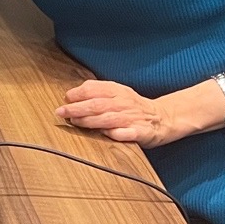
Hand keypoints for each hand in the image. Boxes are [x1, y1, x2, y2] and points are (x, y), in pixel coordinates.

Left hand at [55, 81, 190, 148]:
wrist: (163, 118)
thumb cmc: (133, 107)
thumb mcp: (117, 93)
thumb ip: (97, 92)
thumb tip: (70, 96)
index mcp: (117, 91)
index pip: (94, 89)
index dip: (78, 94)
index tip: (65, 99)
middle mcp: (124, 102)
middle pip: (97, 104)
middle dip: (77, 108)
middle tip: (61, 112)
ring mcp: (133, 117)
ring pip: (108, 118)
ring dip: (90, 121)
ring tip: (75, 122)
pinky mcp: (142, 132)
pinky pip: (128, 133)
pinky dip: (117, 133)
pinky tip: (106, 134)